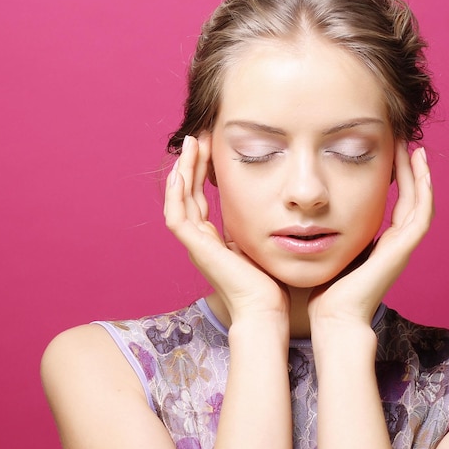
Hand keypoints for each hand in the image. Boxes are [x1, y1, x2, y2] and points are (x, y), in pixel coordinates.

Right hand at [164, 135, 288, 321]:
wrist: (265, 310)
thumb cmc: (269, 284)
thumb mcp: (261, 245)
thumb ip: (256, 227)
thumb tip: (272, 208)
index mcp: (213, 240)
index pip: (201, 199)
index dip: (203, 173)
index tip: (212, 148)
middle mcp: (200, 241)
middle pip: (189, 194)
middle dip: (193, 165)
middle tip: (199, 137)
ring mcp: (195, 246)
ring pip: (180, 200)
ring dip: (184, 171)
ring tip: (192, 144)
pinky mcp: (196, 250)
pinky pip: (177, 217)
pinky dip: (177, 194)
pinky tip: (181, 172)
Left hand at [308, 142, 432, 329]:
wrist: (333, 318)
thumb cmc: (324, 291)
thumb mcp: (327, 252)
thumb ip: (327, 234)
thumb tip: (305, 214)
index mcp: (379, 245)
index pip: (395, 205)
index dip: (395, 180)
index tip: (387, 156)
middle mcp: (394, 244)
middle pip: (411, 199)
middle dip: (409, 172)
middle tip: (404, 143)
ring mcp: (402, 247)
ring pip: (420, 202)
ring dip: (419, 174)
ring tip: (413, 147)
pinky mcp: (403, 249)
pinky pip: (421, 212)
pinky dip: (423, 188)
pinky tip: (417, 164)